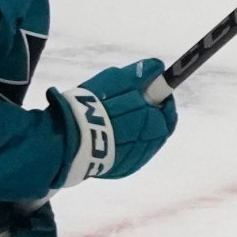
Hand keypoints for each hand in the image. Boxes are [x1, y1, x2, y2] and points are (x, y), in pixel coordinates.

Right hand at [51, 60, 177, 185]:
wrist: (70, 141)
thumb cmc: (95, 106)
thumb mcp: (117, 81)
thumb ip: (140, 74)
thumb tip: (158, 66)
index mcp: (156, 125)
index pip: (167, 110)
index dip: (159, 99)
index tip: (150, 90)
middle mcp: (150, 146)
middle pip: (156, 128)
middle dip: (147, 114)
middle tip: (129, 103)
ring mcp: (135, 160)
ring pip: (141, 142)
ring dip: (134, 130)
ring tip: (112, 118)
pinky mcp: (120, 170)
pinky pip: (127, 155)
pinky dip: (122, 144)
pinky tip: (107, 134)